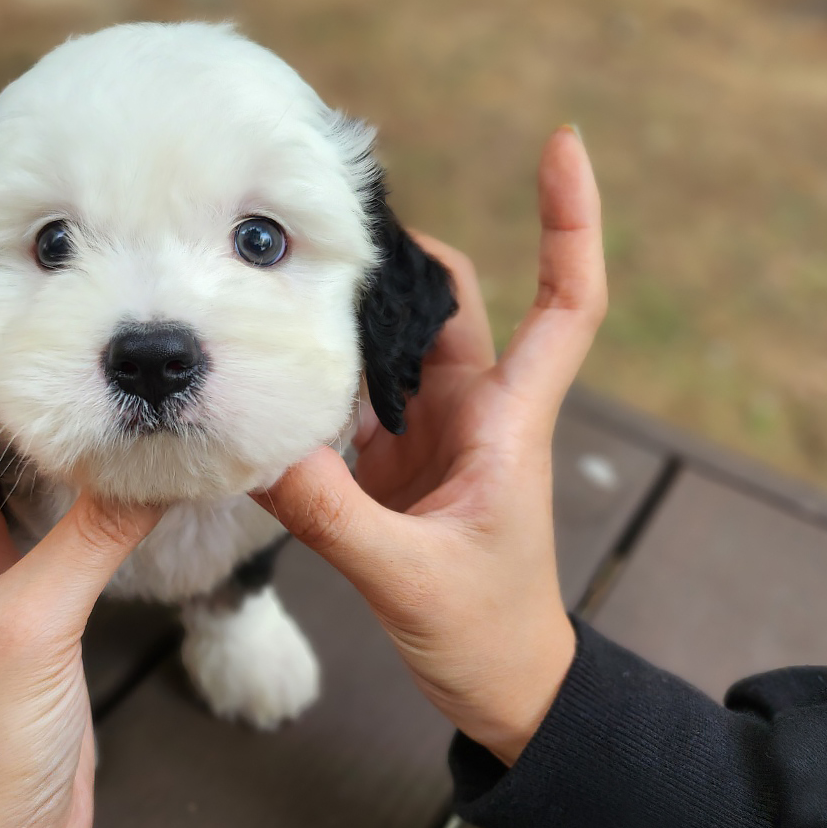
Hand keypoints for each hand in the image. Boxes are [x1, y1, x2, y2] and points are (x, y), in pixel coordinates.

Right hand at [258, 127, 606, 765]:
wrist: (499, 685)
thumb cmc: (488, 634)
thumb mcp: (408, 576)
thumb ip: (333, 514)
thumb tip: (257, 446)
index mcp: (508, 419)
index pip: (568, 299)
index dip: (569, 219)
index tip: (559, 142)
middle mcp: (474, 409)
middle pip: (448, 300)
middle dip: (400, 252)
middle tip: (327, 211)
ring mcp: (430, 433)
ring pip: (391, 344)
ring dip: (346, 315)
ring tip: (277, 276)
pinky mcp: (392, 462)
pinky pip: (352, 397)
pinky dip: (316, 377)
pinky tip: (269, 363)